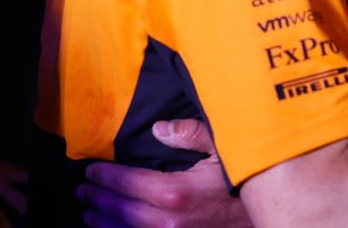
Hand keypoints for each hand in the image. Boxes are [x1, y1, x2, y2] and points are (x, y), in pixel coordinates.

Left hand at [79, 119, 250, 227]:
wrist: (264, 217)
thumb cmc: (246, 182)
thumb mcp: (225, 149)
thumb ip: (192, 134)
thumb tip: (160, 128)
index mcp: (176, 192)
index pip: (128, 183)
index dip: (106, 176)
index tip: (91, 170)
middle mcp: (168, 221)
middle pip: (121, 211)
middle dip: (98, 199)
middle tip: (83, 189)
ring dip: (103, 222)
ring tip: (89, 212)